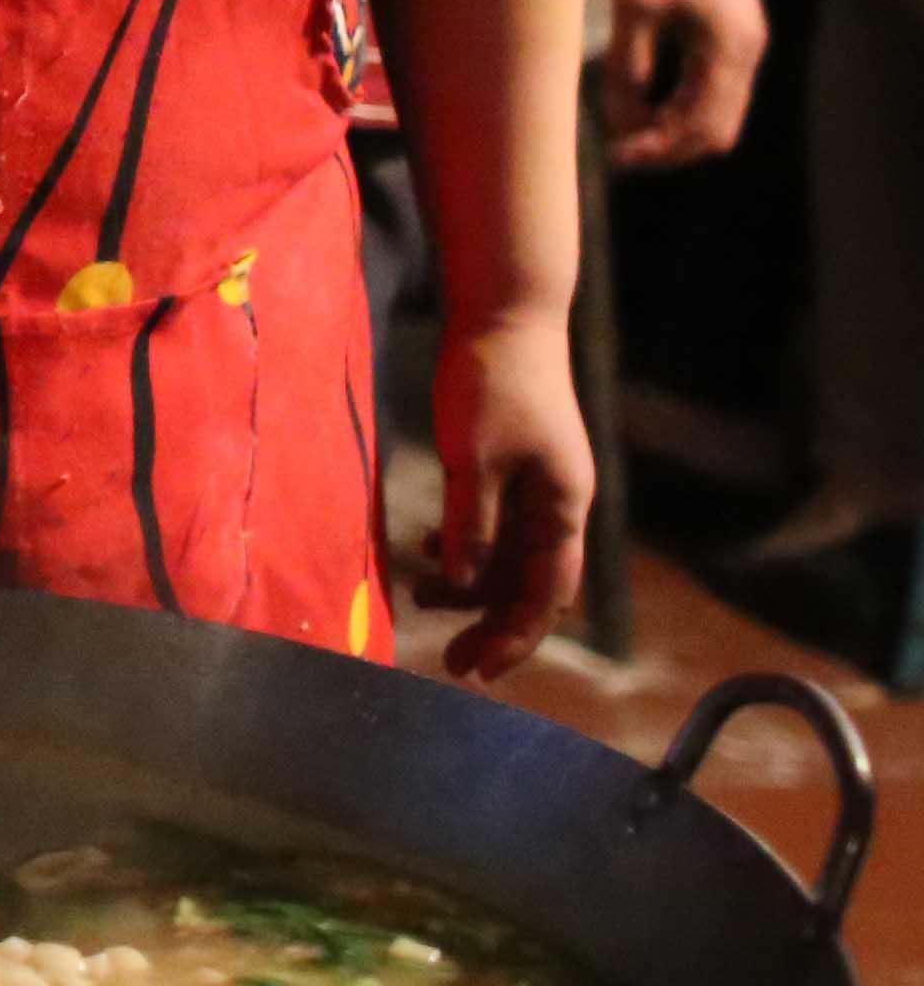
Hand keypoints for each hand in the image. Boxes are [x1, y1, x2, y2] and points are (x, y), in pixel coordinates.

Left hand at [422, 307, 591, 681]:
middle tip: (451, 660)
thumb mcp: (474, 456)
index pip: (545, 593)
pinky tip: (430, 548)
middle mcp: (561, 504)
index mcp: (563, 507)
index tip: (480, 670)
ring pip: (511, 556)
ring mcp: (541, 486)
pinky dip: (468, 545)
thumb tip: (466, 583)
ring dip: (473, 585)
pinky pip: (498, 525)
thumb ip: (471, 521)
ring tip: (422, 600)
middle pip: (531, 583)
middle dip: (493, 624)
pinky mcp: (516, 467)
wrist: (505, 315)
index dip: (515, 636)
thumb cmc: (490, 382)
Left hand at [605, 0, 763, 166]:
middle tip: (619, 154)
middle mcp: (747, 51)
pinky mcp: (729, 30)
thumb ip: (629, 71)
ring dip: (674, 127)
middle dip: (670, 147)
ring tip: (626, 133)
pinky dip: (681, 103)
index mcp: (731, 50)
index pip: (704, 128)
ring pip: (716, 109)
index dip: (660, 150)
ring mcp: (742, 41)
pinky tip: (644, 104)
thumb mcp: (633, 11)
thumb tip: (623, 124)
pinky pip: (711, 85)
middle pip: (717, 128)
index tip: (616, 158)